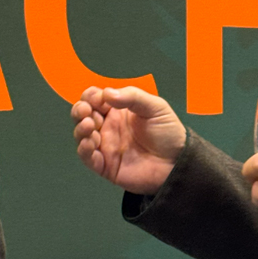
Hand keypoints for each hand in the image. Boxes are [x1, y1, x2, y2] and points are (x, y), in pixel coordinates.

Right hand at [71, 86, 186, 194]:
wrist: (177, 162)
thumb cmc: (167, 132)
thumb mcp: (155, 107)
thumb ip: (132, 97)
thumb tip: (106, 93)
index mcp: (117, 110)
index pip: (95, 98)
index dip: (91, 96)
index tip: (98, 98)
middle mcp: (108, 126)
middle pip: (83, 115)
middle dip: (79, 110)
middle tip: (86, 110)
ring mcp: (105, 145)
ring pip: (81, 135)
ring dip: (80, 129)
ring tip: (89, 125)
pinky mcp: (106, 165)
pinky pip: (87, 157)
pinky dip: (83, 149)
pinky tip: (89, 142)